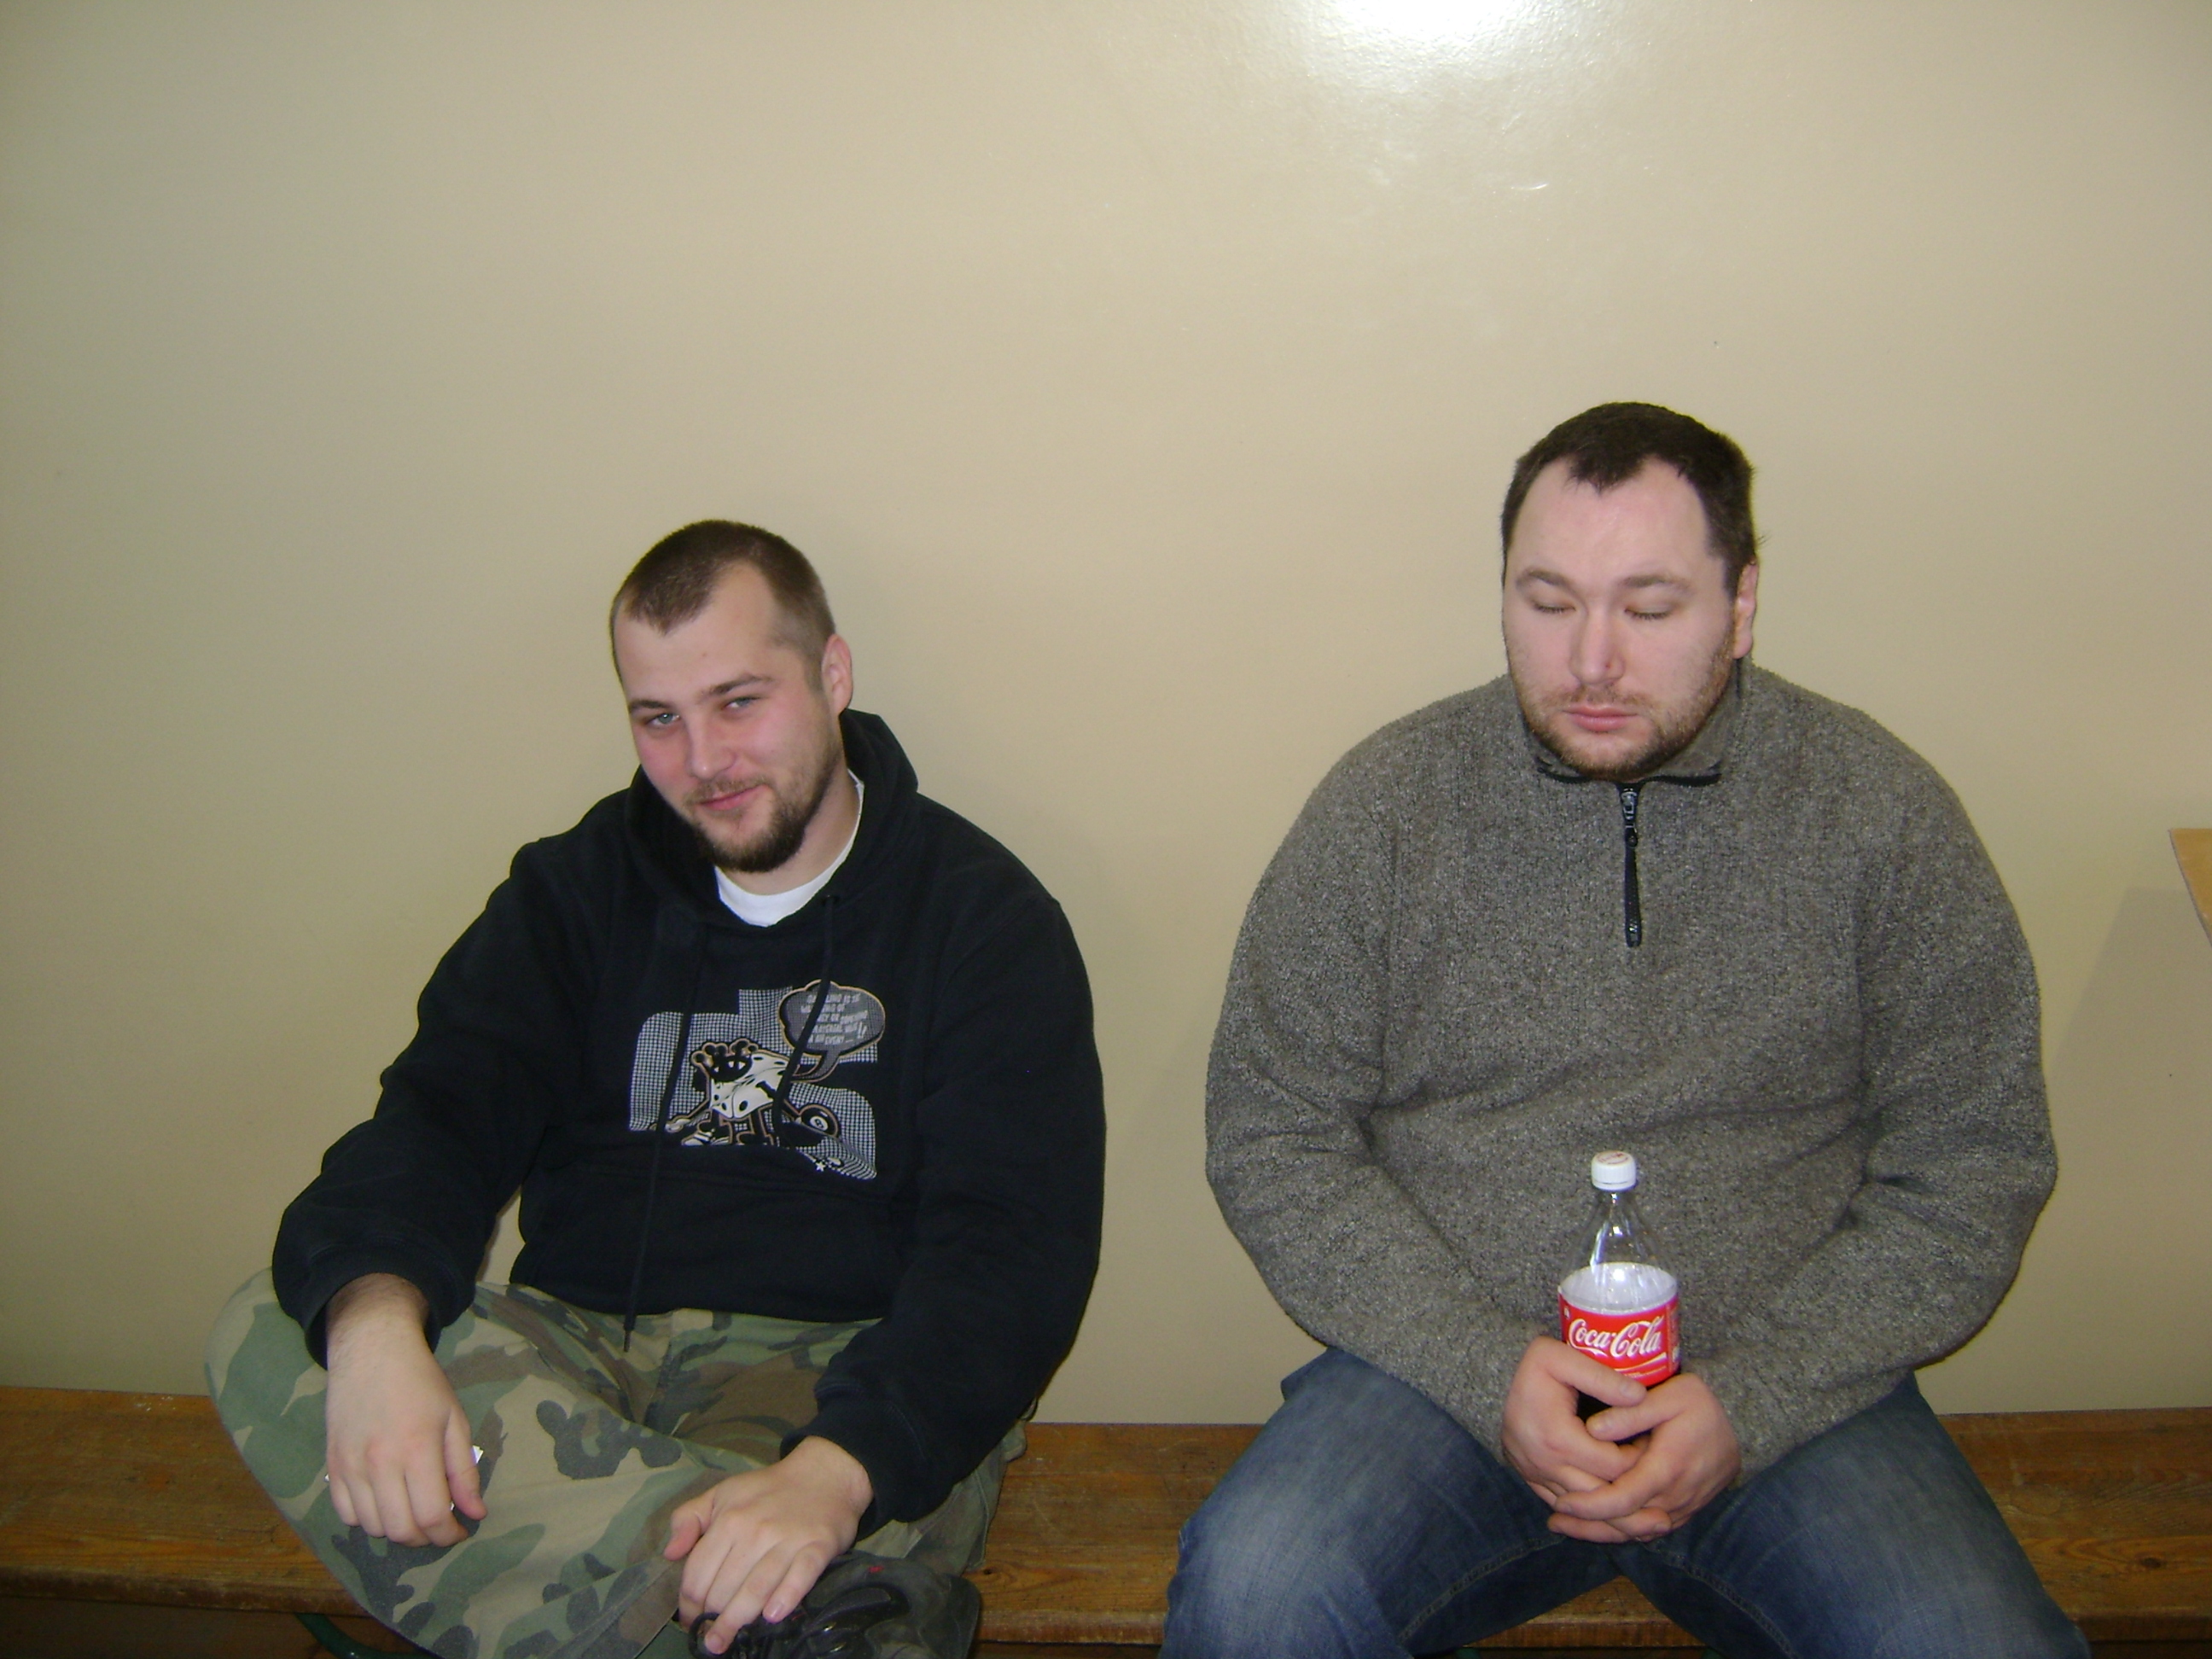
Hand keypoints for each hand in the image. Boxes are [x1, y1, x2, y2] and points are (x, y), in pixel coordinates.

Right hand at [322, 1274, 484, 1547]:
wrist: (372, 1352)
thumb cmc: (421, 1383)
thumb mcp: (454, 1419)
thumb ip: (464, 1471)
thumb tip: (476, 1514)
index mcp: (416, 1450)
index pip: (431, 1516)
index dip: (449, 1535)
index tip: (460, 1532)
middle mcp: (379, 1465)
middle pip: (400, 1530)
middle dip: (425, 1538)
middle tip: (439, 1526)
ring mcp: (350, 1467)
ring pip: (372, 1527)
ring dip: (397, 1530)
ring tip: (414, 1514)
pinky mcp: (331, 1467)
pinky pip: (346, 1514)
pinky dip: (368, 1520)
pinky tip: (385, 1504)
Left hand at [665, 1435, 873, 1653]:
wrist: (823, 1475)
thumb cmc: (766, 1490)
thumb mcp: (721, 1494)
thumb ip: (688, 1518)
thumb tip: (670, 1554)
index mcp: (729, 1519)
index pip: (699, 1572)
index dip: (689, 1603)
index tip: (689, 1620)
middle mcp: (755, 1531)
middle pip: (724, 1587)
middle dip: (711, 1617)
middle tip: (709, 1637)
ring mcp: (788, 1540)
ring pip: (756, 1588)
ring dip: (737, 1620)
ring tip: (722, 1642)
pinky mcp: (817, 1548)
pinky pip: (800, 1578)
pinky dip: (785, 1598)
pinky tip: (771, 1616)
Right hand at [1502, 1335, 1648, 1532]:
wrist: (1491, 1382)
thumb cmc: (1531, 1367)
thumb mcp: (1561, 1357)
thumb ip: (1602, 1376)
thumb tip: (1640, 1394)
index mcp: (1558, 1438)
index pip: (1613, 1466)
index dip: (1641, 1461)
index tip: (1655, 1447)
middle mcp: (1546, 1466)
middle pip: (1603, 1499)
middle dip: (1637, 1499)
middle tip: (1667, 1491)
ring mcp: (1537, 1478)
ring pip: (1587, 1512)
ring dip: (1620, 1516)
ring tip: (1655, 1518)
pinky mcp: (1533, 1483)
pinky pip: (1569, 1512)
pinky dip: (1596, 1516)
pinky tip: (1619, 1516)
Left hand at [1549, 1370, 1740, 1541]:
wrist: (1737, 1428)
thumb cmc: (1700, 1407)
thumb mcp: (1671, 1396)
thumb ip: (1631, 1413)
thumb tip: (1592, 1429)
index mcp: (1667, 1469)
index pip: (1623, 1500)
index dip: (1590, 1505)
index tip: (1562, 1501)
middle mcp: (1675, 1497)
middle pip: (1626, 1523)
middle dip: (1588, 1524)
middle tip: (1554, 1518)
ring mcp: (1680, 1509)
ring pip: (1637, 1532)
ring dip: (1601, 1532)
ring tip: (1564, 1525)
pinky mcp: (1682, 1512)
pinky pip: (1648, 1529)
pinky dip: (1621, 1530)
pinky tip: (1594, 1525)